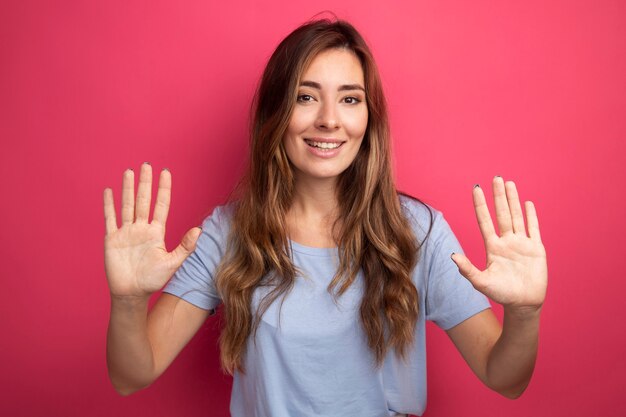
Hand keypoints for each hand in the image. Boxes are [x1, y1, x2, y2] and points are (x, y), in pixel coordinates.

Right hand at [103, 163, 201, 297]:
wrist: (132, 294)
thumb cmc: (153, 280)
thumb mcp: (172, 263)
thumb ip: (185, 246)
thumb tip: (199, 230)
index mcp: (156, 232)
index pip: (161, 205)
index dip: (163, 189)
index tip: (165, 172)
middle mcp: (141, 229)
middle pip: (143, 200)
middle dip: (145, 183)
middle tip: (146, 165)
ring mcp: (126, 232)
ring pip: (127, 205)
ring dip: (127, 189)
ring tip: (128, 172)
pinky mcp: (112, 239)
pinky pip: (110, 218)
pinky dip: (109, 205)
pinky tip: (109, 191)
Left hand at [452, 176, 546, 312]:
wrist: (523, 304)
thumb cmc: (501, 294)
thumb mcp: (481, 282)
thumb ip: (467, 269)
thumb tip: (452, 255)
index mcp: (493, 247)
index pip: (485, 220)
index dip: (480, 205)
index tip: (475, 189)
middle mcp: (506, 242)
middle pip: (501, 213)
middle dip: (498, 196)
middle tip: (495, 177)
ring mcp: (521, 244)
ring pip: (516, 216)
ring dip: (513, 200)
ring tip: (508, 183)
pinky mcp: (536, 249)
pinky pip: (533, 228)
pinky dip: (531, 216)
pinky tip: (527, 203)